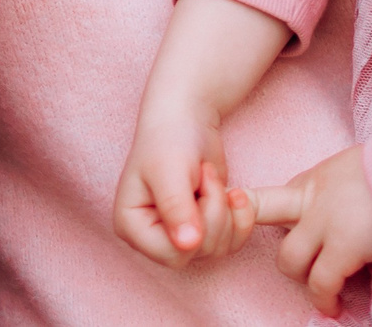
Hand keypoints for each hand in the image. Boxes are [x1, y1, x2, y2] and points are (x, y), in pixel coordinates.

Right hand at [113, 93, 257, 267]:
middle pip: (196, 253)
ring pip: (216, 250)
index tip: (198, 181)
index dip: (197, 225)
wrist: (187, 117)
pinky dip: (240, 219)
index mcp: (131, 227)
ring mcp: (178, 236)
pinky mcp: (202, 230)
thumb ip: (176, 208)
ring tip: (212, 177)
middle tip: (206, 174)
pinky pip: (231, 244)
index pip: (171, 253)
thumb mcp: (169, 169)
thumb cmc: (170, 138)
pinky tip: (235, 192)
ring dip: (226, 211)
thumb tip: (188, 247)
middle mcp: (152, 238)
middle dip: (213, 213)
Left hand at [251, 146, 371, 315]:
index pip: (269, 196)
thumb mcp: (356, 168)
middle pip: (262, 212)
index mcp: (314, 179)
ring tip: (322, 289)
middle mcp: (311, 197)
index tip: (247, 222)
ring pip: (288, 260)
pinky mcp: (344, 246)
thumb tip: (340, 203)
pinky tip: (335, 306)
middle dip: (266, 234)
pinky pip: (321, 283)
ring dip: (302, 278)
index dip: (251, 209)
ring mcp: (324, 222)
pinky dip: (324, 300)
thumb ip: (336, 189)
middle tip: (295, 263)